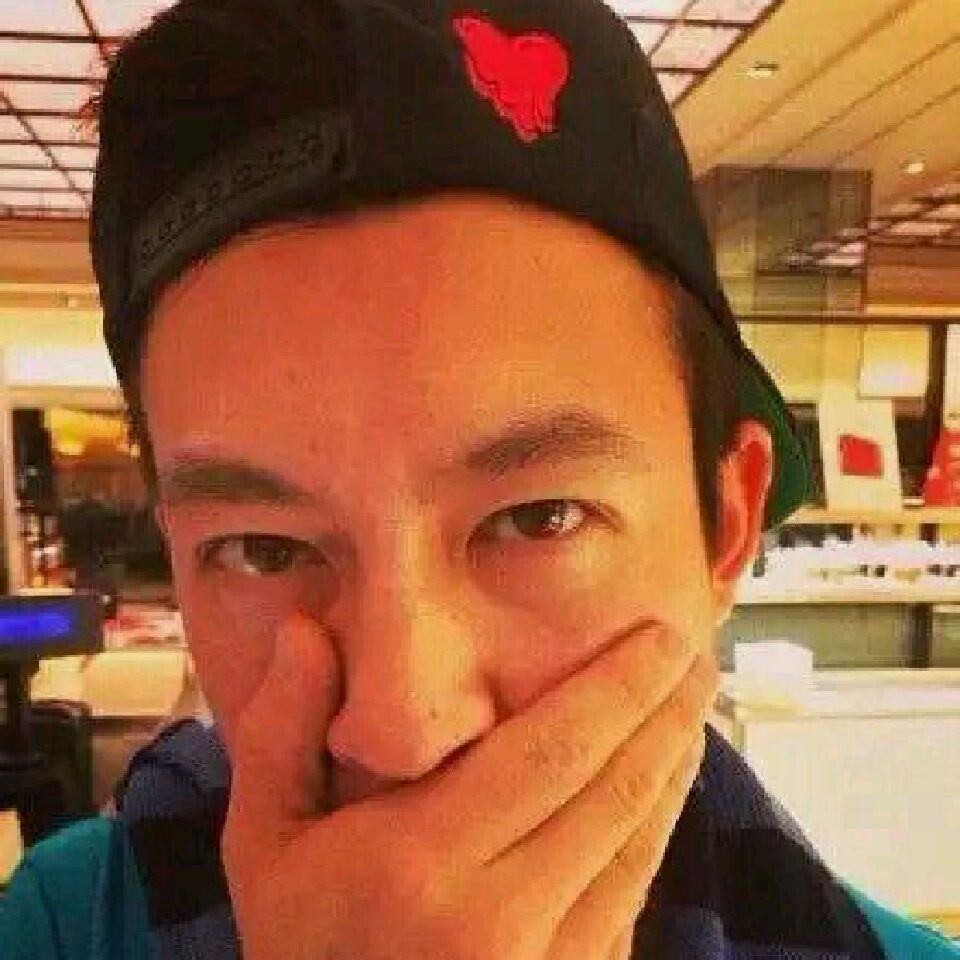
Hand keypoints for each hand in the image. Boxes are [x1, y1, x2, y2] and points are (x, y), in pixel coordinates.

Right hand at [220, 612, 716, 959]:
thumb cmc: (297, 949)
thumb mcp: (264, 843)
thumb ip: (282, 732)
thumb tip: (304, 628)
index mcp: (421, 864)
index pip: (550, 754)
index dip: (616, 690)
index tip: (659, 637)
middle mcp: (498, 919)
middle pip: (612, 793)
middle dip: (664, 714)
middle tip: (697, 657)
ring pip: (635, 849)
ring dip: (674, 770)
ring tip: (694, 710)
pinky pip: (628, 904)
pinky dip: (653, 837)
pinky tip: (662, 795)